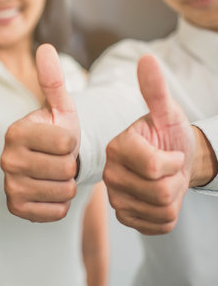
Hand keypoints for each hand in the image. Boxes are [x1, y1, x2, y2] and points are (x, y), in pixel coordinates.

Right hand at [1, 43, 78, 221]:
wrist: (47, 165)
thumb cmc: (58, 133)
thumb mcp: (61, 107)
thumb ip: (54, 80)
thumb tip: (45, 47)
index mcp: (15, 131)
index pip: (66, 142)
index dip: (74, 142)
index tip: (62, 140)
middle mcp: (6, 159)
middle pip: (65, 168)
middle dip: (71, 164)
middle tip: (60, 159)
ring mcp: (9, 186)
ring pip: (63, 191)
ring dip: (67, 184)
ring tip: (56, 174)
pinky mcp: (15, 208)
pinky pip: (56, 211)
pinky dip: (61, 203)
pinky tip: (51, 191)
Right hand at [103, 55, 193, 234]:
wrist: (171, 163)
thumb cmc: (168, 137)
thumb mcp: (166, 113)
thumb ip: (155, 90)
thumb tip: (147, 59)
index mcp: (116, 149)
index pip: (154, 167)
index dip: (174, 161)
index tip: (171, 153)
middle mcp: (108, 175)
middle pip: (160, 191)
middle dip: (176, 181)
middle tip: (169, 170)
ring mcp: (115, 198)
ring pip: (161, 210)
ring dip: (175, 198)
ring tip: (165, 183)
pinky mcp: (123, 218)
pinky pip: (157, 226)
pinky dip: (167, 216)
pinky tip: (159, 200)